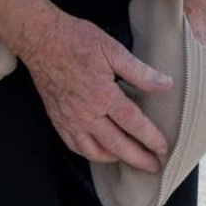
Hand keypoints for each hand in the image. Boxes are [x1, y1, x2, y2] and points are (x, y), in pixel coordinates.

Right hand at [19, 11, 171, 172]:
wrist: (40, 39)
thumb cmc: (76, 40)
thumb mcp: (112, 49)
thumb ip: (139, 71)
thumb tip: (165, 84)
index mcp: (103, 95)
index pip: (133, 124)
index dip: (151, 138)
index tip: (164, 148)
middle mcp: (86, 113)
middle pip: (117, 144)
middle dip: (138, 158)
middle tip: (154, 167)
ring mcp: (70, 119)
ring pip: (94, 151)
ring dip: (114, 158)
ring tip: (128, 159)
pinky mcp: (57, 118)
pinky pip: (74, 145)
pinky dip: (89, 153)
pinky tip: (98, 151)